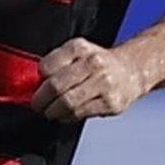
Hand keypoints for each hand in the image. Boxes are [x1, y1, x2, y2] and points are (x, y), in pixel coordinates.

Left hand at [32, 37, 146, 122]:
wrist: (131, 69)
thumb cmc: (99, 63)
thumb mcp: (77, 53)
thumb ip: (56, 64)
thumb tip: (33, 84)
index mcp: (79, 48)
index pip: (47, 66)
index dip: (38, 80)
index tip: (36, 87)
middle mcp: (93, 63)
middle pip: (55, 86)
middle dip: (40, 100)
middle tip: (37, 105)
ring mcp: (103, 83)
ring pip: (67, 103)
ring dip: (52, 111)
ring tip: (50, 111)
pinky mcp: (110, 103)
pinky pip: (80, 114)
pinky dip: (67, 117)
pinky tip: (66, 114)